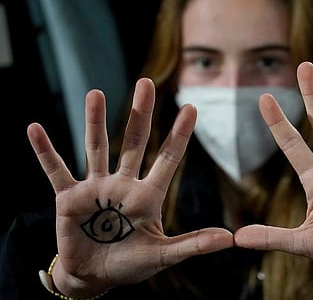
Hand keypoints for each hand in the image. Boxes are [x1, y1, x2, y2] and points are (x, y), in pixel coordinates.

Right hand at [28, 78, 232, 296]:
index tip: (191, 108)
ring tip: (95, 93)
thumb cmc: (131, 264)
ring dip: (95, 122)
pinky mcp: (69, 198)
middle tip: (146, 83)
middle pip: (134, 142)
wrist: (94, 277)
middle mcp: (123, 184)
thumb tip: (229, 239)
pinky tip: (35, 129)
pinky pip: (56, 171)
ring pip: (97, 148)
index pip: (168, 159)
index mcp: (148, 196)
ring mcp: (96, 188)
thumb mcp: (163, 255)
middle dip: (140, 114)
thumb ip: (192, 244)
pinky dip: (45, 152)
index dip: (179, 135)